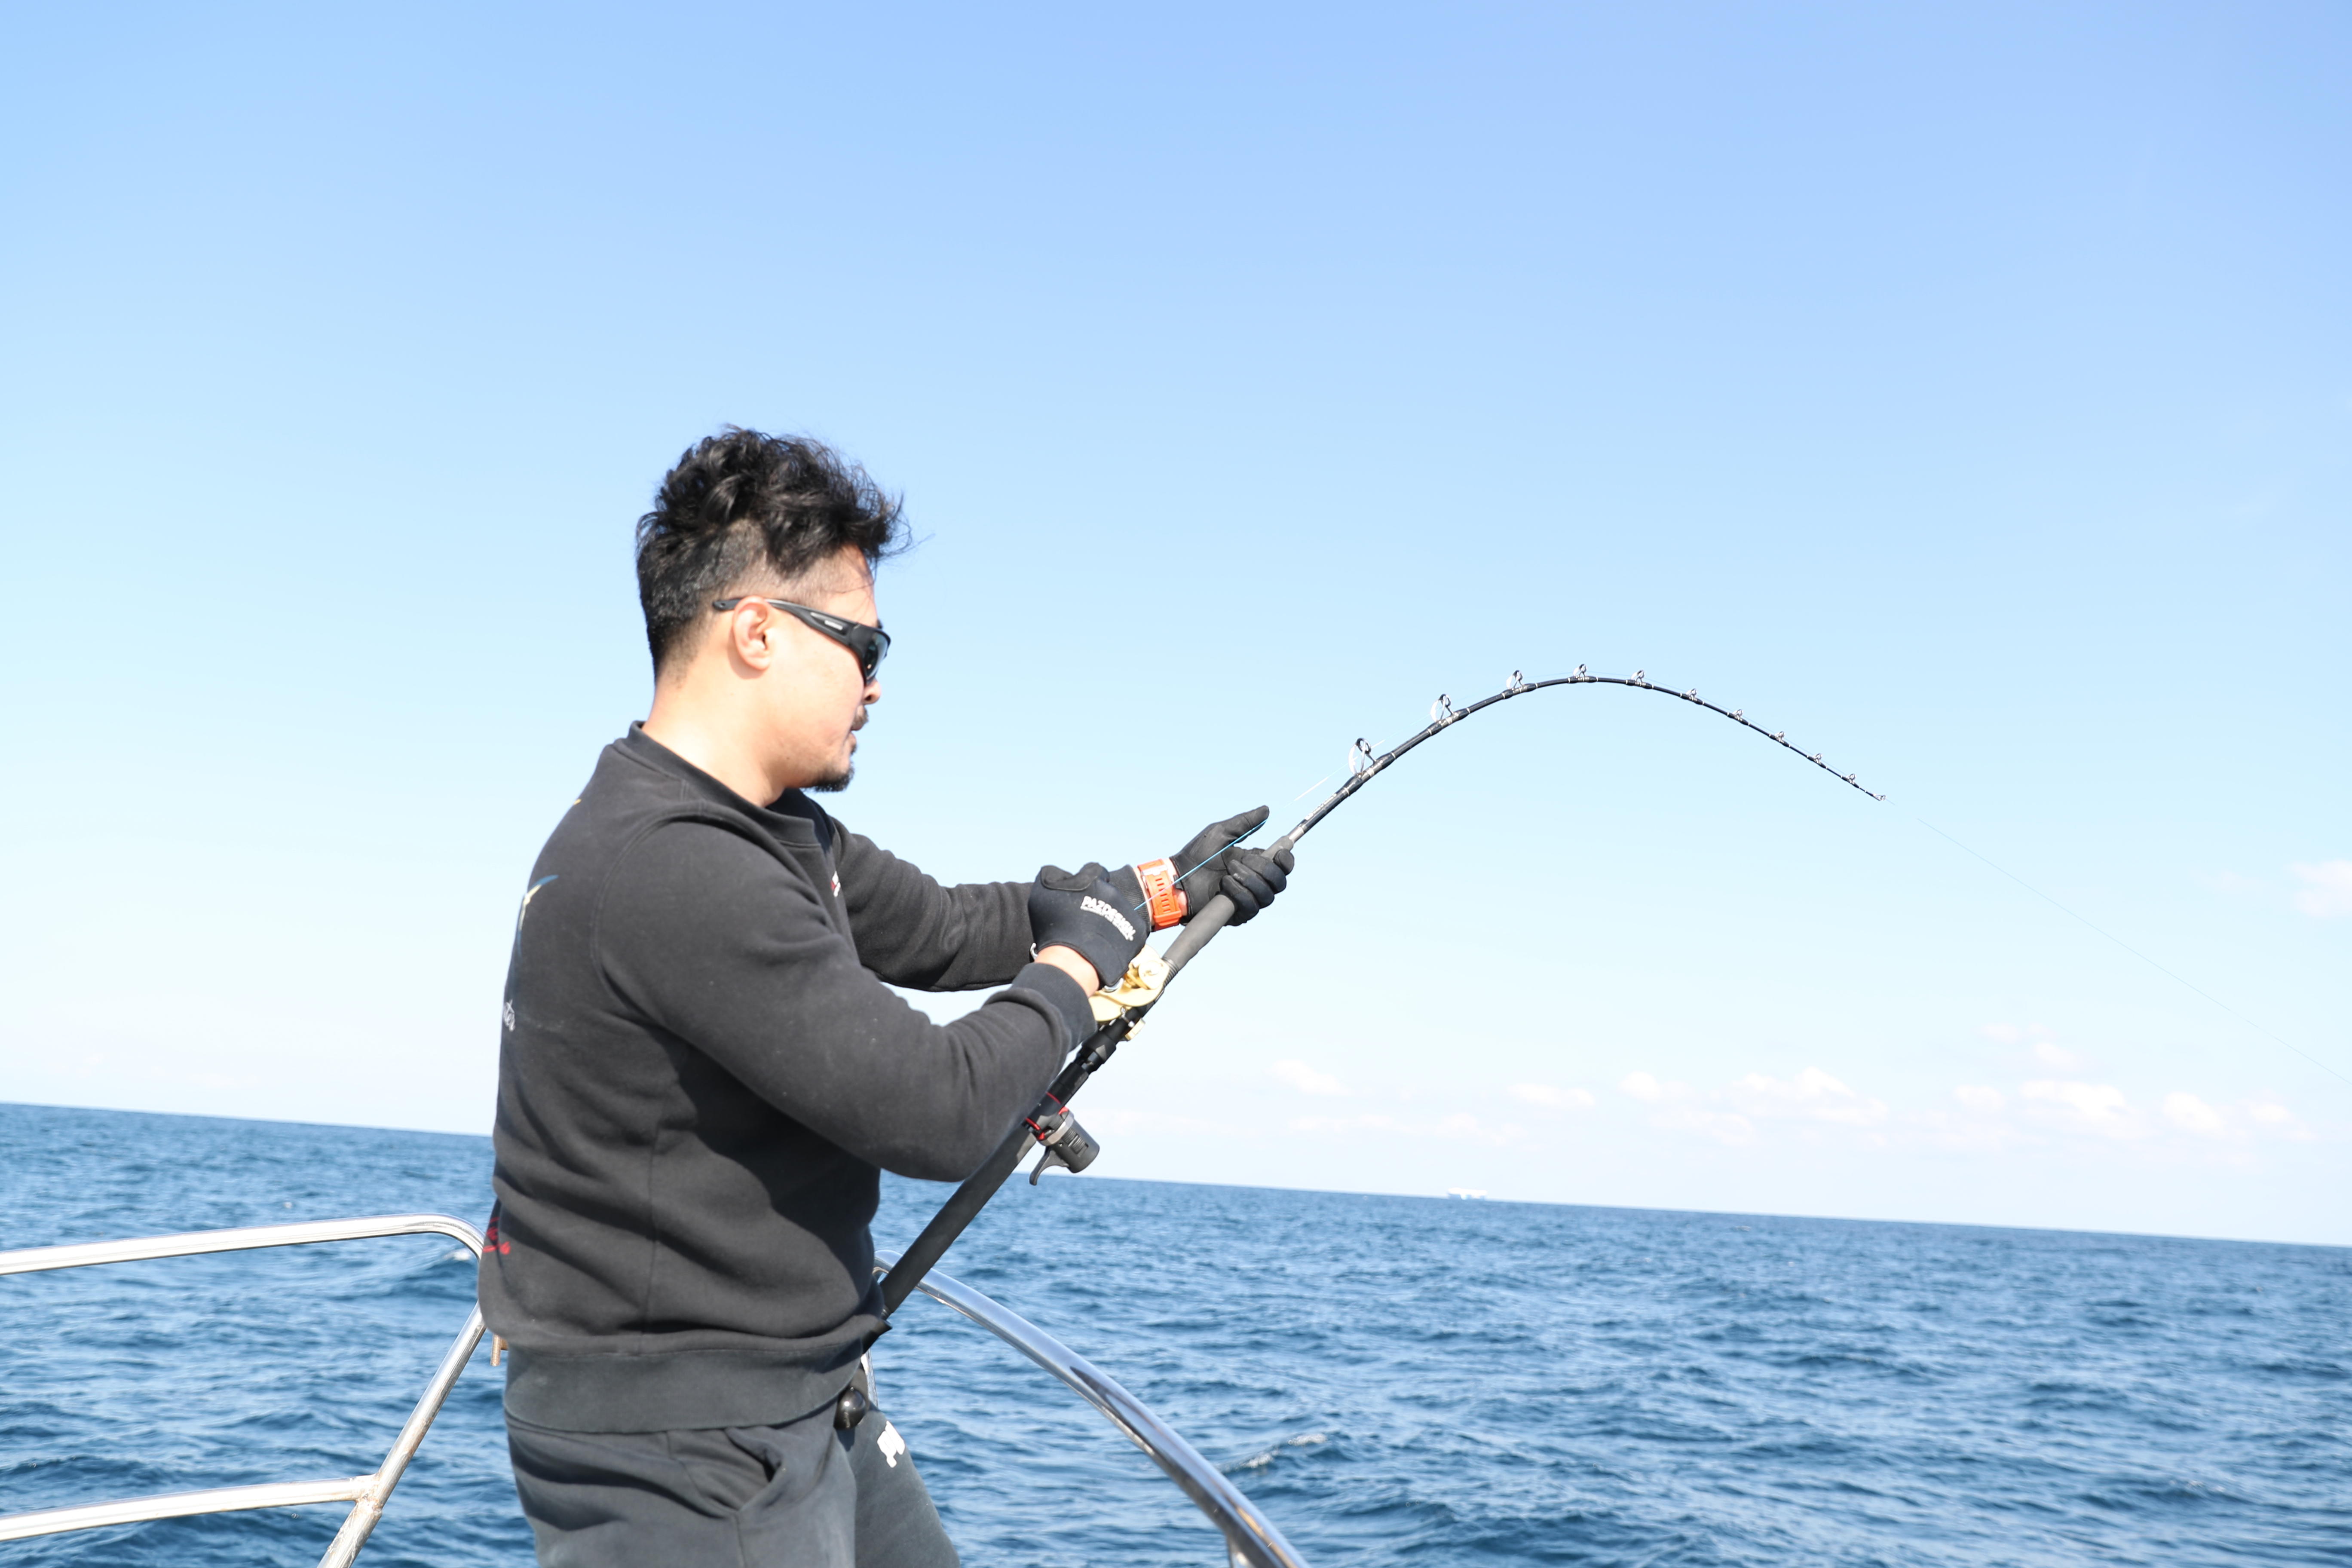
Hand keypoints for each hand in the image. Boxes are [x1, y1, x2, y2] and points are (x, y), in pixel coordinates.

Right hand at [1027, 862, 1147, 992]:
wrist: (1074, 961)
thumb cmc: (1055, 927)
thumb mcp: (1042, 891)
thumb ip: (1052, 875)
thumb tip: (1060, 873)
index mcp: (1094, 879)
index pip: (1094, 870)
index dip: (1087, 881)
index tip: (1080, 894)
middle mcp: (1114, 893)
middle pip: (1107, 892)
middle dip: (1098, 901)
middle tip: (1085, 919)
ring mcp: (1127, 913)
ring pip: (1119, 911)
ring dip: (1109, 919)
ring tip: (1094, 935)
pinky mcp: (1136, 932)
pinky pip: (1129, 930)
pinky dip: (1119, 936)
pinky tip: (1105, 944)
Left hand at [1172, 807, 1296, 925]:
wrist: (1178, 878)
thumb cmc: (1196, 855)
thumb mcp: (1220, 832)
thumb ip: (1244, 823)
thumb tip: (1266, 810)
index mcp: (1255, 863)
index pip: (1282, 866)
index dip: (1286, 860)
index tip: (1279, 853)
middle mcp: (1256, 883)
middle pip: (1279, 881)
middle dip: (1264, 869)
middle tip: (1241, 861)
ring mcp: (1248, 899)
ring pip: (1267, 895)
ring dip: (1249, 880)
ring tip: (1228, 872)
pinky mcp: (1239, 914)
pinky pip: (1251, 906)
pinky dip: (1240, 892)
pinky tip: (1225, 885)